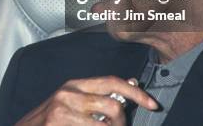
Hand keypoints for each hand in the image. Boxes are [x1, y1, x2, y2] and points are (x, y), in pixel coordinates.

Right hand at [15, 76, 157, 125]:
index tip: (152, 104)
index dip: (136, 93)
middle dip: (122, 123)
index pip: (112, 82)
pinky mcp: (57, 125)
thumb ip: (97, 96)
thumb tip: (131, 85)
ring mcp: (62, 111)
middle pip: (112, 106)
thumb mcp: (72, 103)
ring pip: (104, 125)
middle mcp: (68, 94)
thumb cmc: (49, 120)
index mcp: (74, 85)